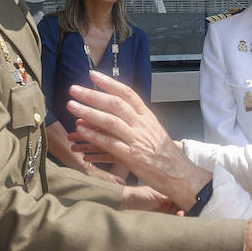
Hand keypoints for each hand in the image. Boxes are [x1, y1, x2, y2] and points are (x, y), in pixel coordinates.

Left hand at [68, 71, 207, 208]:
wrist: (180, 174)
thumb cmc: (165, 154)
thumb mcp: (153, 130)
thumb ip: (137, 120)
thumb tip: (118, 111)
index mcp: (147, 116)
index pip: (127, 93)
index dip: (109, 83)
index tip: (93, 75)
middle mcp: (142, 124)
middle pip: (115, 104)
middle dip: (92, 94)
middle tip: (73, 89)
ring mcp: (137, 140)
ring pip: (110, 120)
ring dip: (88, 111)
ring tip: (71, 105)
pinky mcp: (132, 157)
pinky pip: (110, 143)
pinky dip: (94, 135)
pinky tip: (81, 129)